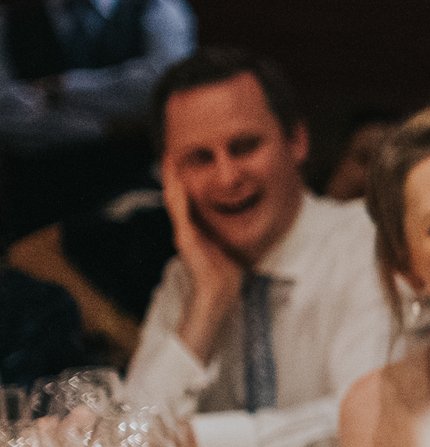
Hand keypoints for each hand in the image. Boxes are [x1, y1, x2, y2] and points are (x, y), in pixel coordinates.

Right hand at [162, 168, 246, 364]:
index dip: (184, 180)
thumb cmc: (227, 272)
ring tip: (169, 162)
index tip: (184, 160)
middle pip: (176, 195)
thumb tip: (244, 219)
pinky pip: (180, 215)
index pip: (187, 198)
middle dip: (173, 175)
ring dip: (171, 181)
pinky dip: (177, 199)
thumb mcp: (229, 244)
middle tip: (170, 153)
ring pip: (174, 201)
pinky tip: (176, 186)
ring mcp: (184, 234)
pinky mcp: (186, 240)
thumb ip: (229, 231)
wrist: (220, 293)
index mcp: (196, 228)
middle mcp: (186, 228)